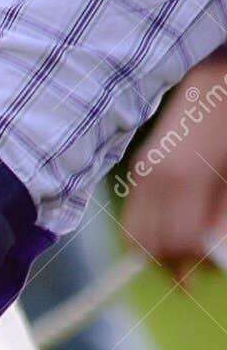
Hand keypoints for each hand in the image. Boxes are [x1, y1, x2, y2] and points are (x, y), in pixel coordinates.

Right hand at [122, 61, 226, 282]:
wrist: (216, 77)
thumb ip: (223, 212)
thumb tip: (216, 253)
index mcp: (183, 179)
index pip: (177, 243)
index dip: (192, 265)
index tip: (209, 272)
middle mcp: (155, 179)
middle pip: (151, 245)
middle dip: (172, 264)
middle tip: (195, 271)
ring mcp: (142, 174)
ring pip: (134, 236)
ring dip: (156, 252)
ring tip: (180, 254)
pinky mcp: (138, 170)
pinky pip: (132, 216)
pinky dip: (146, 233)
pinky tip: (168, 231)